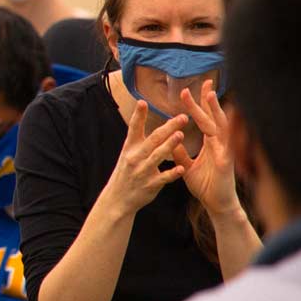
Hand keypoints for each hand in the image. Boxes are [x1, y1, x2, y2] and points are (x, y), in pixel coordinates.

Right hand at [104, 101, 188, 215]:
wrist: (118, 198)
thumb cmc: (126, 172)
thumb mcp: (128, 153)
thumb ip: (139, 139)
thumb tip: (148, 119)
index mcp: (129, 147)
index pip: (134, 128)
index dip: (138, 115)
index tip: (142, 102)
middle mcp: (134, 157)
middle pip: (153, 139)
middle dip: (168, 127)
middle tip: (182, 117)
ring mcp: (142, 171)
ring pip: (157, 156)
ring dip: (169, 145)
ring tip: (180, 135)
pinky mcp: (150, 185)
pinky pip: (162, 178)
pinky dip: (172, 174)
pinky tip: (182, 169)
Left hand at [173, 81, 239, 214]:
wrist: (217, 205)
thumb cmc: (206, 186)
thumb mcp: (188, 166)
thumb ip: (181, 152)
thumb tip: (172, 138)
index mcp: (211, 144)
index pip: (204, 119)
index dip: (199, 104)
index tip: (189, 89)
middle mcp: (220, 145)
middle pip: (214, 117)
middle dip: (209, 100)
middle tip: (205, 82)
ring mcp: (225, 152)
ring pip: (221, 127)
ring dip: (217, 111)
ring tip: (211, 95)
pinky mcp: (226, 163)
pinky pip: (225, 147)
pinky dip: (223, 134)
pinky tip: (222, 123)